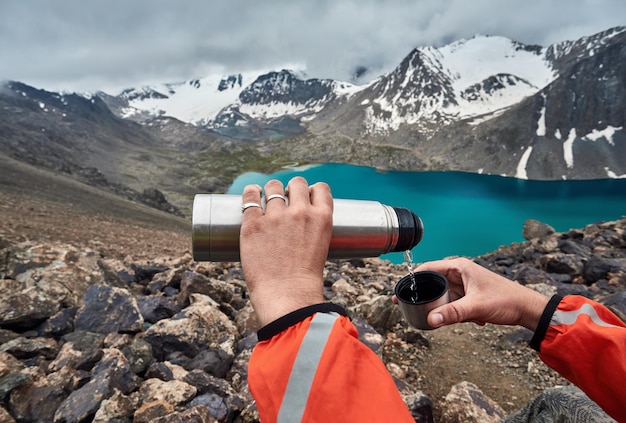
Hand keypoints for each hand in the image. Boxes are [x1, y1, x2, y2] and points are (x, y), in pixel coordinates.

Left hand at [239, 177, 332, 325]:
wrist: (287, 297)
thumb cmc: (303, 280)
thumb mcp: (320, 248)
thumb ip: (312, 230)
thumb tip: (300, 220)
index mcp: (322, 218)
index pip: (321, 189)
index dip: (312, 190)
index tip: (305, 197)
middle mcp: (300, 213)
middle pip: (297, 184)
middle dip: (291, 188)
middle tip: (285, 199)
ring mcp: (276, 217)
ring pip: (273, 187)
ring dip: (271, 190)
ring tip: (266, 197)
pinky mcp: (253, 224)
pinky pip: (250, 197)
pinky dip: (250, 193)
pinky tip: (251, 193)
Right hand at [397, 258, 548, 330]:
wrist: (526, 309)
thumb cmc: (505, 300)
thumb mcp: (475, 307)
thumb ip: (452, 314)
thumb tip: (430, 320)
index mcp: (459, 267)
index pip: (427, 269)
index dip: (411, 279)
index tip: (399, 291)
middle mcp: (459, 273)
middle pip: (433, 284)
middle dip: (429, 298)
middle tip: (416, 309)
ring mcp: (464, 285)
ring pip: (444, 297)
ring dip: (448, 309)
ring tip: (462, 317)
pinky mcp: (469, 296)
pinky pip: (454, 304)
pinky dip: (458, 314)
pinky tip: (474, 320)